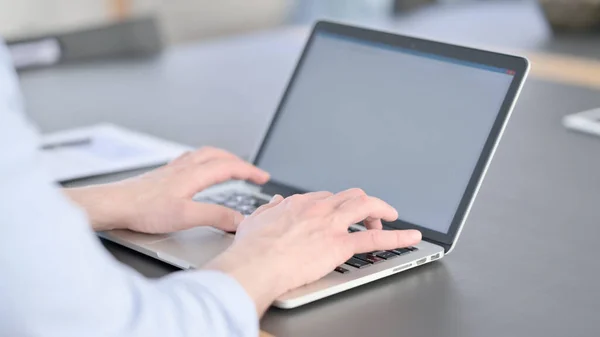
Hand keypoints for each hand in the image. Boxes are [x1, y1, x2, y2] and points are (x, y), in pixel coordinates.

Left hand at [65, 147, 269, 232]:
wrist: (112, 204)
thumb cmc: (142, 210)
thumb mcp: (185, 216)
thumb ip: (215, 216)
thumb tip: (239, 220)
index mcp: (193, 175)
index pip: (229, 166)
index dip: (249, 171)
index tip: (263, 178)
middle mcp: (183, 167)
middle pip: (218, 155)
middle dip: (239, 162)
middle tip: (252, 172)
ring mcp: (172, 169)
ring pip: (203, 155)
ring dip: (222, 158)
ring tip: (231, 166)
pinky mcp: (162, 175)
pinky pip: (190, 160)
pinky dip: (203, 161)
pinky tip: (198, 171)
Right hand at [205, 188, 421, 314]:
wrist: (255, 264)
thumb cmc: (251, 248)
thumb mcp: (255, 220)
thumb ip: (268, 210)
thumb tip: (274, 203)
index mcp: (299, 204)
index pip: (326, 197)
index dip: (337, 205)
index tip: (338, 213)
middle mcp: (319, 209)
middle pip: (351, 195)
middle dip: (363, 202)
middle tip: (369, 214)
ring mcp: (332, 224)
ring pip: (366, 206)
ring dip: (381, 210)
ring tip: (391, 217)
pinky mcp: (341, 244)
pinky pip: (376, 238)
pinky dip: (398, 236)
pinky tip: (411, 237)